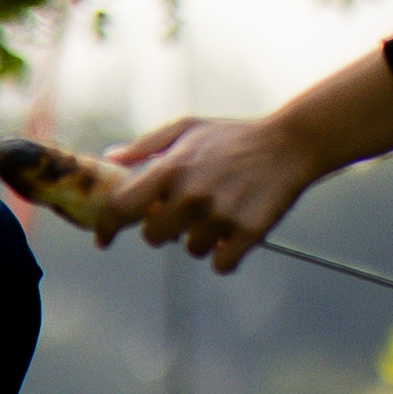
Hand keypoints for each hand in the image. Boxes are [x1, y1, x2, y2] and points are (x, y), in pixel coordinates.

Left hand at [81, 116, 326, 268]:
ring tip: (219, 214)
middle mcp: (190, 195)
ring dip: (200, 239)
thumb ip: (144, 146)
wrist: (289, 144)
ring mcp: (220, 215)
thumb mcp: (185, 129)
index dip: (106, 227)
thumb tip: (110, 159)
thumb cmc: (233, 136)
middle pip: (154, 237)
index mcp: (169, 169)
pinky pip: (222, 264)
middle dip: (163, 229)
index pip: (121, 208)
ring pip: (192, 250)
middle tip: (183, 214)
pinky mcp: (249, 232)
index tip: (103, 240)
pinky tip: (233, 236)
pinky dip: (226, 256)